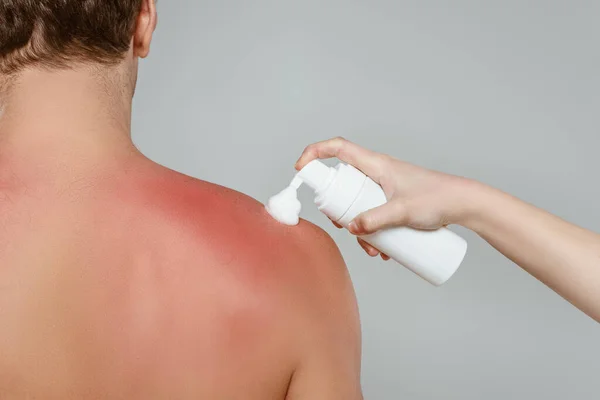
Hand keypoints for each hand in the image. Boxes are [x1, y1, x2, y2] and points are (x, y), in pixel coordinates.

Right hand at [295, 137, 477, 259]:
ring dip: (359, 228)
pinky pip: (373, 214)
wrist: (464, 204)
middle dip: (337, 209)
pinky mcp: (393, 202)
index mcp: (376, 165)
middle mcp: (377, 174)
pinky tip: (383, 250)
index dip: (315, 153)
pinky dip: (373, 232)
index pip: (338, 148)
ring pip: (358, 204)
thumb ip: (375, 219)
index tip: (300, 169)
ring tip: (374, 250)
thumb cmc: (437, 198)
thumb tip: (352, 229)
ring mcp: (384, 188)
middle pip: (343, 184)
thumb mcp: (402, 211)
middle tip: (342, 226)